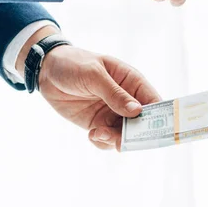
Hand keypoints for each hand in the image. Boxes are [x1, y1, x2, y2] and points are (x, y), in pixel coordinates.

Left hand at [38, 45, 160, 149]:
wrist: (46, 71)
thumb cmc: (74, 64)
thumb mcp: (94, 75)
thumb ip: (115, 94)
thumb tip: (137, 111)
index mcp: (132, 82)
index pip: (154, 101)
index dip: (160, 117)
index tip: (159, 133)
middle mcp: (127, 99)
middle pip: (142, 124)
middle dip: (135, 135)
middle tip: (121, 141)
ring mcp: (112, 113)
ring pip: (125, 135)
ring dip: (116, 140)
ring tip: (99, 134)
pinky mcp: (98, 123)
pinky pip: (107, 140)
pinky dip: (102, 142)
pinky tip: (92, 134)